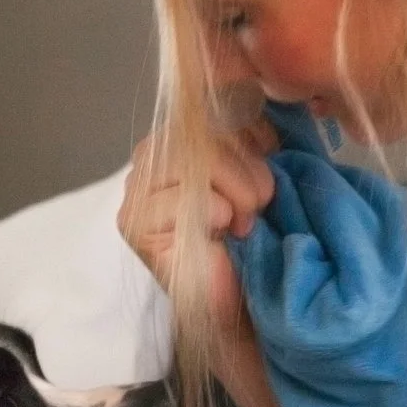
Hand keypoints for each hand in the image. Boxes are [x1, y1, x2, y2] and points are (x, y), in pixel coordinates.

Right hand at [118, 114, 279, 332]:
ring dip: (232, 190)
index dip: (246, 129)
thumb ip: (253, 142)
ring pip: (187, 159)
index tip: (273, 154)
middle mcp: (152, 159)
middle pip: (197, 131)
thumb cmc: (252, 238)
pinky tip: (219, 233)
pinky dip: (212, 212)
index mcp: (181, 139)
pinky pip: (179, 197)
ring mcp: (137, 190)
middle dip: (243, 167)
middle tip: (262, 202)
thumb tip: (258, 117)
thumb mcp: (259, 175)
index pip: (208, 109)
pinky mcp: (133, 223)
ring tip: (244, 221)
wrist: (242, 298)